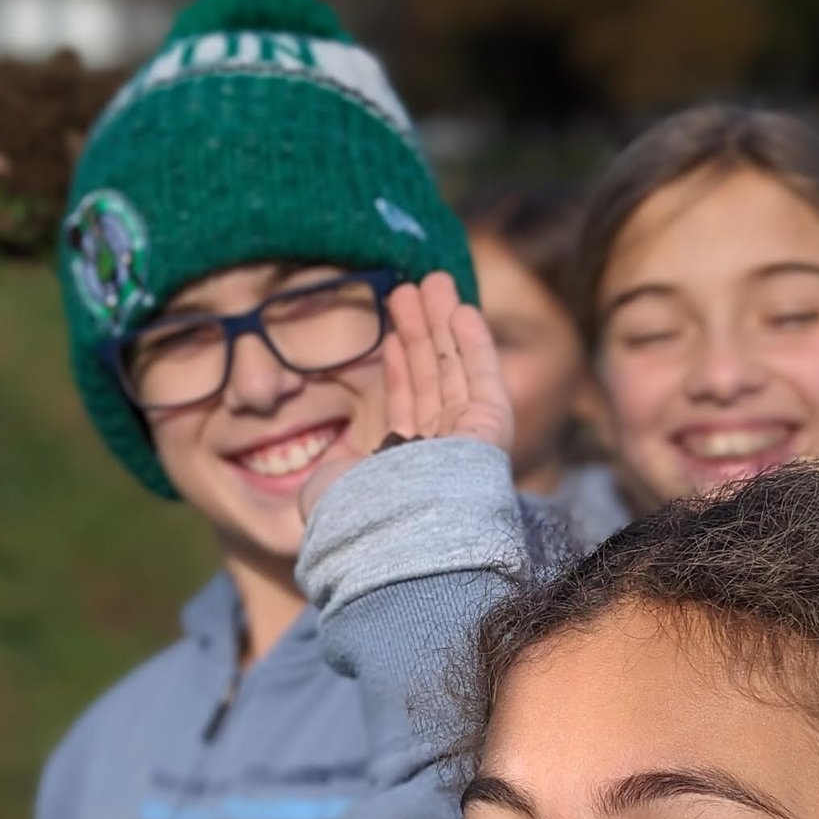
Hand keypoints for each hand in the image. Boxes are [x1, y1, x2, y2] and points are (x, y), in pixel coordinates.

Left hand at [298, 271, 515, 521]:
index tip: (391, 328)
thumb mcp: (328, 485)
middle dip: (422, 331)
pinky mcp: (490, 433)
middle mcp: (435, 454)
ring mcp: (464, 443)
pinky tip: (462, 310)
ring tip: (431, 282)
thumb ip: (337, 462)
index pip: (403, 403)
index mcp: (400, 466)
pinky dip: (474, 344)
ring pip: (454, 371)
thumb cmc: (353, 518)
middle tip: (410, 288)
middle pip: (431, 379)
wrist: (388, 536)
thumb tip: (338, 452)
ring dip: (443, 324)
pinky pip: (484, 379)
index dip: (399, 363)